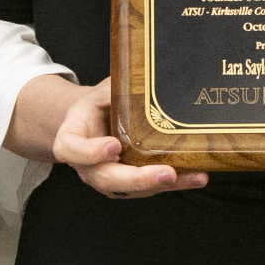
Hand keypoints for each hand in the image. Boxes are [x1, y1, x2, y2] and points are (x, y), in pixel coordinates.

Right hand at [56, 78, 207, 198]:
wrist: (97, 119)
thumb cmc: (100, 103)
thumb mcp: (105, 89)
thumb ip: (120, 87)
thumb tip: (152, 75)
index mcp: (73, 135)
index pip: (71, 148)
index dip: (90, 152)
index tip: (114, 146)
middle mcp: (86, 163)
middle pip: (104, 178)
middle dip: (137, 179)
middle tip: (166, 173)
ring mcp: (106, 176)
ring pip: (129, 189)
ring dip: (161, 185)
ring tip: (192, 176)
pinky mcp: (127, 184)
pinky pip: (146, 188)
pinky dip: (172, 184)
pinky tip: (194, 176)